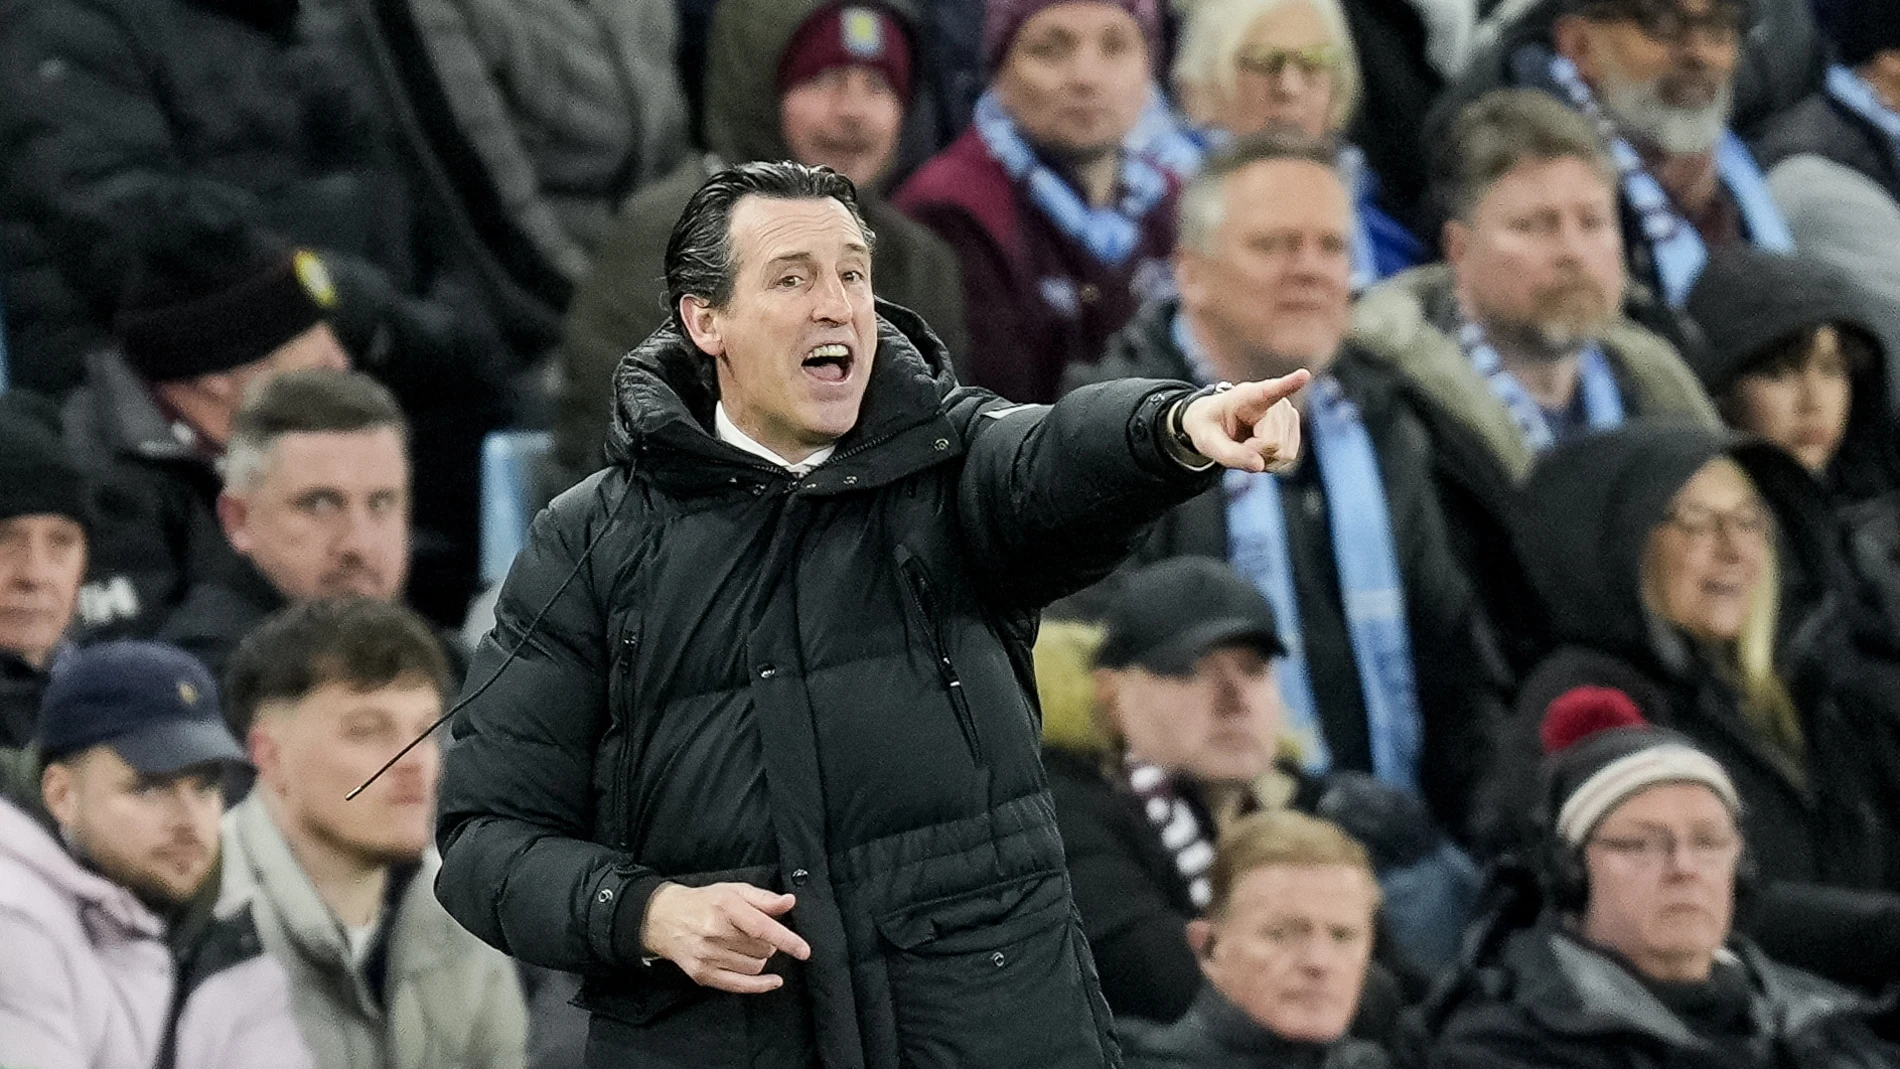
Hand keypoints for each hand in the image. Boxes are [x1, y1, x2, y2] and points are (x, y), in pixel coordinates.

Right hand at [640, 882, 811, 992]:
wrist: (663, 918)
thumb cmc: (705, 902)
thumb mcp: (734, 891)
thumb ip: (763, 898)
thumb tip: (789, 902)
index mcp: (725, 907)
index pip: (762, 928)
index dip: (787, 940)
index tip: (804, 951)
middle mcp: (715, 932)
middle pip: (762, 950)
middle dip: (768, 944)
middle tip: (756, 935)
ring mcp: (707, 956)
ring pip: (754, 967)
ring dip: (760, 959)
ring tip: (746, 947)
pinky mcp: (702, 974)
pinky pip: (740, 985)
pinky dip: (760, 985)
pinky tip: (773, 981)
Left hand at [1180, 370, 1310, 473]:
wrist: (1218, 423)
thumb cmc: (1210, 426)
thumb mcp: (1207, 441)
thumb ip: (1229, 454)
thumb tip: (1259, 466)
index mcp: (1248, 397)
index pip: (1271, 390)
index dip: (1289, 384)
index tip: (1304, 375)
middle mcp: (1276, 402)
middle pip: (1273, 443)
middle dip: (1254, 452)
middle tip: (1238, 442)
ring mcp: (1289, 416)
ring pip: (1283, 453)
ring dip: (1263, 458)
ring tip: (1247, 443)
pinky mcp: (1294, 430)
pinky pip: (1288, 459)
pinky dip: (1270, 461)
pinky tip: (1259, 449)